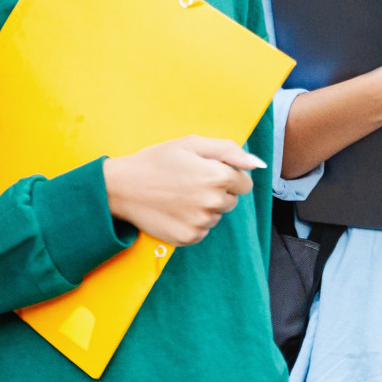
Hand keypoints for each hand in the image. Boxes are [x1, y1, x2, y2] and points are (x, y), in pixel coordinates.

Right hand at [103, 136, 261, 247]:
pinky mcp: (188, 238)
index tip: (207, 170)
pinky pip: (203, 230)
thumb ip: (229, 151)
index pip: (245, 182)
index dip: (228, 174)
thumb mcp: (192, 144)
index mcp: (217, 176)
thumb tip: (259, 164)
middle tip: (191, 182)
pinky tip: (175, 209)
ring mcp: (200, 223)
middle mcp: (212, 202)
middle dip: (218, 191)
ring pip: (217, 216)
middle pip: (232, 200)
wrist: (122, 187)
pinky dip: (193, 222)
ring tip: (180, 195)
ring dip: (206, 207)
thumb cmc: (157, 160)